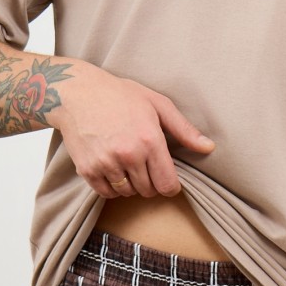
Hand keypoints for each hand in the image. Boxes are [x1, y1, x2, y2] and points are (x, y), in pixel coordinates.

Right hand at [44, 65, 215, 199]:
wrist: (77, 93)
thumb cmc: (120, 95)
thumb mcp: (157, 104)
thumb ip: (184, 129)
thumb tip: (209, 148)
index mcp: (149, 140)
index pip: (167, 185)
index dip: (170, 186)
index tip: (167, 179)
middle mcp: (128, 155)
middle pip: (148, 191)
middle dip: (150, 182)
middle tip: (144, 164)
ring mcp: (106, 163)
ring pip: (127, 193)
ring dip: (130, 184)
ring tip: (127, 163)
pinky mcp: (87, 169)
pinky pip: (107, 193)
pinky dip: (112, 186)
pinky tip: (112, 168)